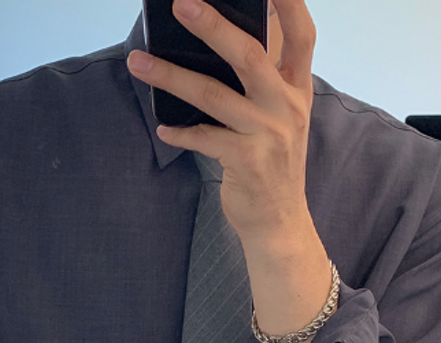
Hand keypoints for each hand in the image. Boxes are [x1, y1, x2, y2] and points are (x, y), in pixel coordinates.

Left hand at [127, 0, 317, 244]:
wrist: (280, 223)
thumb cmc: (273, 164)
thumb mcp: (281, 117)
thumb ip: (265, 80)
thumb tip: (229, 37)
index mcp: (297, 89)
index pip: (301, 35)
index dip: (289, 3)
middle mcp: (287, 107)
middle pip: (249, 55)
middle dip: (213, 26)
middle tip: (181, 3)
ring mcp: (267, 135)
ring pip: (214, 95)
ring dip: (172, 76)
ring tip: (139, 62)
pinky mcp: (246, 162)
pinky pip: (204, 138)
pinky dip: (180, 132)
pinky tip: (163, 128)